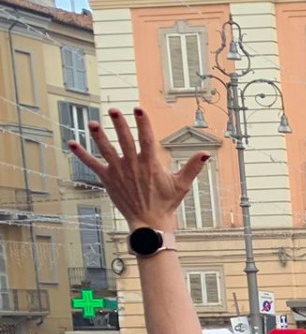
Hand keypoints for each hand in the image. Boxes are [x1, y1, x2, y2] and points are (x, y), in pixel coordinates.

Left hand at [70, 109, 208, 230]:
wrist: (149, 223)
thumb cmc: (166, 203)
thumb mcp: (182, 185)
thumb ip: (192, 167)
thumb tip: (206, 153)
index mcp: (150, 164)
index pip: (146, 138)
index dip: (143, 123)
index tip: (139, 109)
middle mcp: (133, 166)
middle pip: (124, 140)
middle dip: (119, 124)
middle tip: (113, 110)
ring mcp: (118, 172)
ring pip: (106, 150)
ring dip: (98, 136)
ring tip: (93, 123)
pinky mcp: (108, 180)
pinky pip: (92, 165)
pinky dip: (81, 154)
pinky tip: (71, 143)